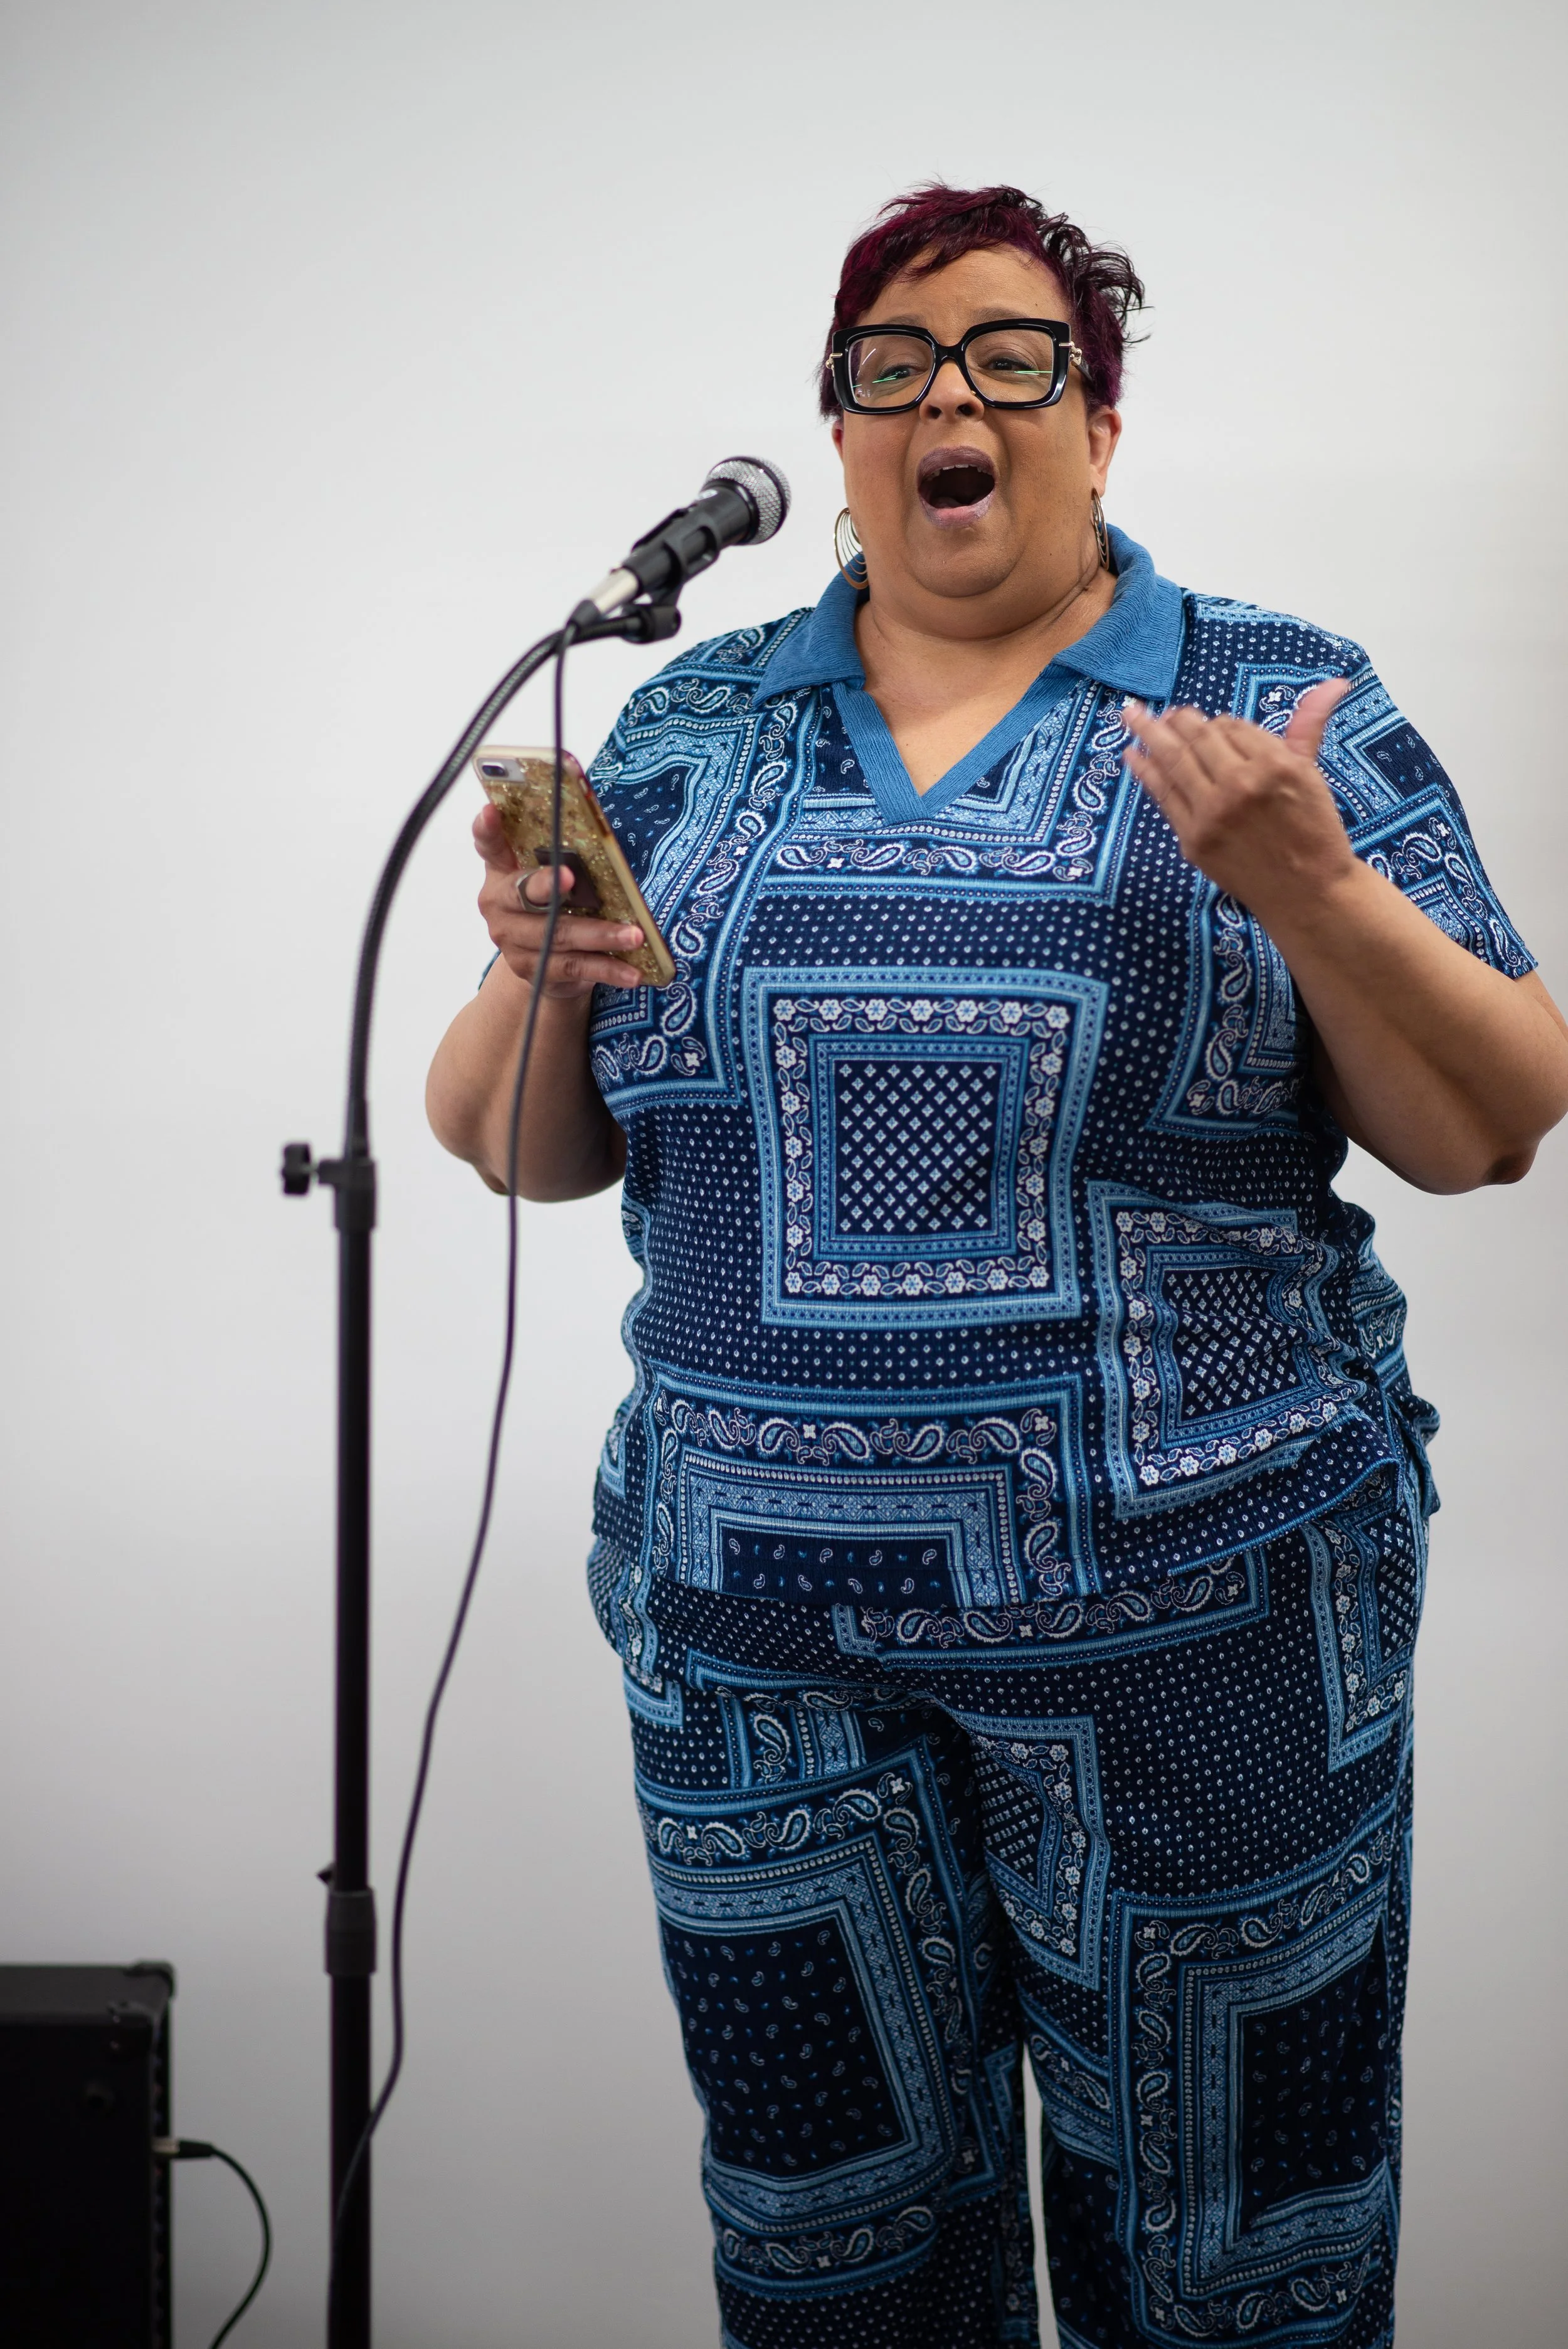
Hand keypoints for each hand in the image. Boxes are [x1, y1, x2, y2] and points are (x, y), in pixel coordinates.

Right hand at [474, 801, 645, 997]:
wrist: (543, 964)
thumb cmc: (555, 906)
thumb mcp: (556, 877)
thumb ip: (567, 860)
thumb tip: (608, 843)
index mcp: (502, 871)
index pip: (489, 845)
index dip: (487, 828)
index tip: (491, 811)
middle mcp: (498, 905)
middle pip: (523, 893)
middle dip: (546, 885)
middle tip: (570, 878)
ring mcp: (511, 940)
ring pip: (557, 935)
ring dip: (600, 935)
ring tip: (634, 936)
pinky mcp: (532, 970)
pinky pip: (573, 967)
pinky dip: (606, 969)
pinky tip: (632, 973)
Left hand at [1121, 680, 1354, 924]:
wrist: (1305, 891)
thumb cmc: (1313, 830)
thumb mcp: (1312, 774)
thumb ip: (1308, 726)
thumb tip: (1336, 680)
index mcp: (1274, 764)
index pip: (1232, 727)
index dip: (1219, 724)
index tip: (1213, 726)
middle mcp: (1240, 785)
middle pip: (1198, 739)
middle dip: (1178, 721)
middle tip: (1165, 713)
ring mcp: (1212, 814)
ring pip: (1174, 761)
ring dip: (1149, 734)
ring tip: (1132, 716)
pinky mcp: (1194, 839)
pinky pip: (1163, 796)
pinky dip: (1144, 772)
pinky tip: (1132, 753)